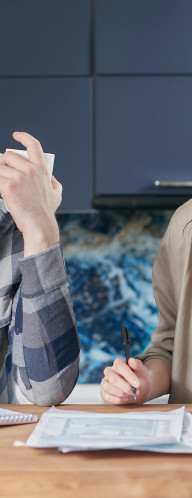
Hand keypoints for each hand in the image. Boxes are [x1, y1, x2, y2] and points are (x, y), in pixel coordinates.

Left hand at [0, 132, 61, 255]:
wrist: (39, 225)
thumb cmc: (46, 212)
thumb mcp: (57, 194)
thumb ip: (54, 182)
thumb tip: (51, 177)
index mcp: (41, 169)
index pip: (33, 145)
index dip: (23, 137)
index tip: (16, 135)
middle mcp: (30, 170)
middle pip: (8, 156)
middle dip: (2, 163)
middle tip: (2, 173)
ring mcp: (19, 177)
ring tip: (2, 183)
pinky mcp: (8, 187)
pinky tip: (0, 190)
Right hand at [100, 358, 151, 404]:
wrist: (140, 390)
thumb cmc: (140, 378)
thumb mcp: (143, 372)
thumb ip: (138, 365)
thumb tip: (131, 360)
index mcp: (118, 363)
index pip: (120, 366)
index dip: (128, 375)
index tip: (137, 384)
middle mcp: (110, 371)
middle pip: (112, 377)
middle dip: (123, 386)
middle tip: (132, 391)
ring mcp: (105, 381)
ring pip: (106, 387)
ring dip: (120, 393)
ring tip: (129, 394)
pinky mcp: (104, 391)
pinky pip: (105, 396)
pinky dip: (116, 399)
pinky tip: (125, 398)